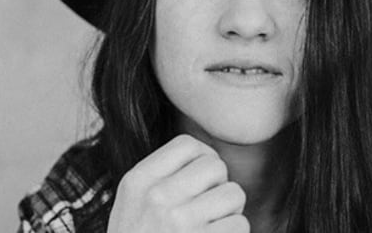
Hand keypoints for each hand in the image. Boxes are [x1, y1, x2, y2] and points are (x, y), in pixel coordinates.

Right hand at [106, 134, 248, 232]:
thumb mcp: (131, 206)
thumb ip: (161, 179)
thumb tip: (209, 158)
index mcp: (137, 182)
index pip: (188, 146)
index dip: (204, 160)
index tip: (202, 181)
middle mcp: (157, 197)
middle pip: (216, 166)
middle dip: (219, 187)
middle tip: (208, 210)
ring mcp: (179, 222)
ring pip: (234, 195)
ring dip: (230, 214)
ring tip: (210, 230)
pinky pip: (239, 225)